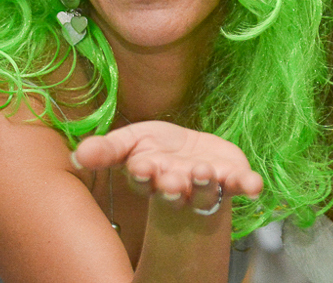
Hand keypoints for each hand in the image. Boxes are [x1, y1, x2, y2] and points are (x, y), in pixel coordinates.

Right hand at [73, 121, 262, 214]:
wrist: (195, 151)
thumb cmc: (160, 149)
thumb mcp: (131, 141)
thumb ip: (107, 149)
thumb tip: (77, 155)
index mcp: (151, 177)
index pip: (144, 179)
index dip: (143, 174)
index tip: (142, 167)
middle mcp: (179, 186)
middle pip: (174, 190)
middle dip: (174, 186)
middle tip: (174, 180)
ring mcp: (207, 185)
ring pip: (205, 190)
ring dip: (206, 183)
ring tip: (205, 171)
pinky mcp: (233, 179)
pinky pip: (241, 186)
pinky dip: (248, 185)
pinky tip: (255, 185)